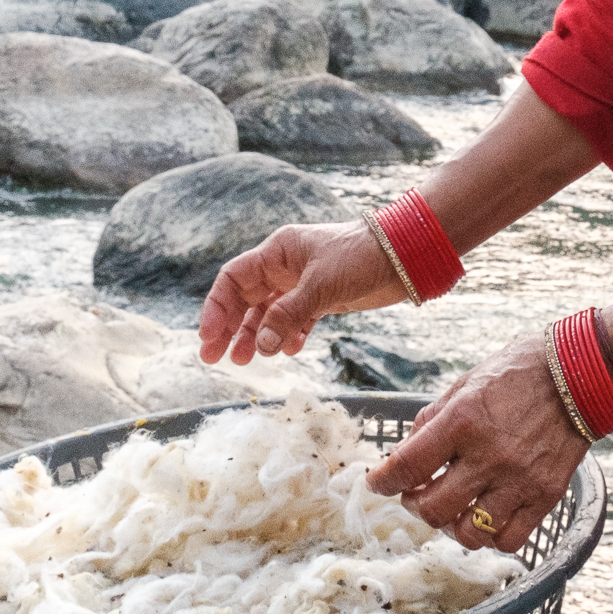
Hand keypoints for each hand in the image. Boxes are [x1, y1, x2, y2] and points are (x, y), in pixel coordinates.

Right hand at [197, 219, 405, 363]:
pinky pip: (295, 320)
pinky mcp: (323, 299)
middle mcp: (285, 267)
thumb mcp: (321, 286)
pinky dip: (289, 336)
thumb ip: (288, 315)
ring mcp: (303, 284)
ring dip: (257, 336)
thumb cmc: (360, 256)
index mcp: (277, 252)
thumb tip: (260, 345)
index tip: (208, 337)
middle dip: (229, 328)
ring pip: (268, 313)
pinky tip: (289, 351)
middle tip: (216, 358)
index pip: (233, 279)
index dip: (217, 308)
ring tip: (247, 361)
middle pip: (246, 299)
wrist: (404, 255)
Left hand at [365, 334, 588, 554]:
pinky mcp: (545, 496)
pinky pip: (508, 539)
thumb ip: (433, 420)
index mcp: (462, 421)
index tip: (377, 483)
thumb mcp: (465, 383)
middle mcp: (488, 455)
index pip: (408, 466)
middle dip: (415, 505)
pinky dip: (490, 536)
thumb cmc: (517, 372)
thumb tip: (404, 453)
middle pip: (433, 509)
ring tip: (453, 508)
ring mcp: (519, 480)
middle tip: (417, 493)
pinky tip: (485, 517)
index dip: (384, 482)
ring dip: (451, 525)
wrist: (578, 375)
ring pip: (468, 533)